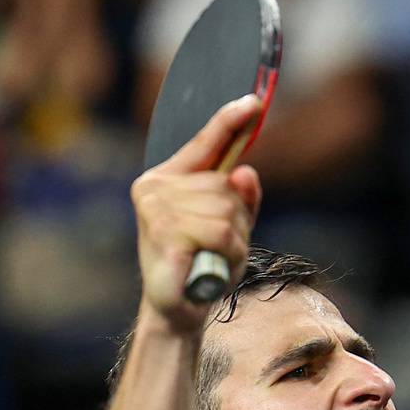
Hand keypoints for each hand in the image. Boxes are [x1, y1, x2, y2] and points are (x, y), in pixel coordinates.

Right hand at [130, 94, 262, 327]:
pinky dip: (228, 254)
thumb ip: (241, 198)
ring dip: (235, 242)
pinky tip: (208, 268)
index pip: (204, 143)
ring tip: (213, 258)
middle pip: (225, 187)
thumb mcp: (231, 226)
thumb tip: (245, 171)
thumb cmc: (201, 262)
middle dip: (237, 220)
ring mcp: (156, 210)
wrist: (177, 307)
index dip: (229, 122)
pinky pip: (220, 234)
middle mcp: (156, 188)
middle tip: (220, 246)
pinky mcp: (163, 235)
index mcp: (168, 178)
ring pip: (227, 212)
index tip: (253, 102)